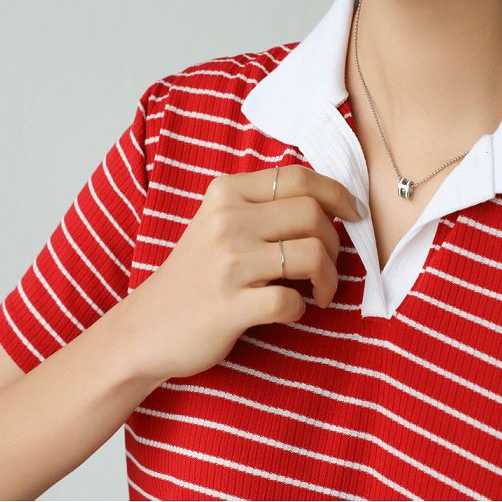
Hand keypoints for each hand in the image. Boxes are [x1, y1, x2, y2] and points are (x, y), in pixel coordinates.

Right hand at [122, 164, 365, 381]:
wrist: (148, 325)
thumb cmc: (194, 274)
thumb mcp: (217, 223)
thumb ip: (261, 206)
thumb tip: (329, 204)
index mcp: (225, 194)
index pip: (297, 177)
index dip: (337, 193)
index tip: (353, 214)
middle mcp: (226, 222)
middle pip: (312, 214)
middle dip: (334, 242)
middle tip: (325, 264)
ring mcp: (228, 264)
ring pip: (311, 255)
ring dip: (327, 278)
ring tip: (318, 291)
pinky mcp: (230, 305)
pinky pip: (292, 301)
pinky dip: (301, 309)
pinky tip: (289, 311)